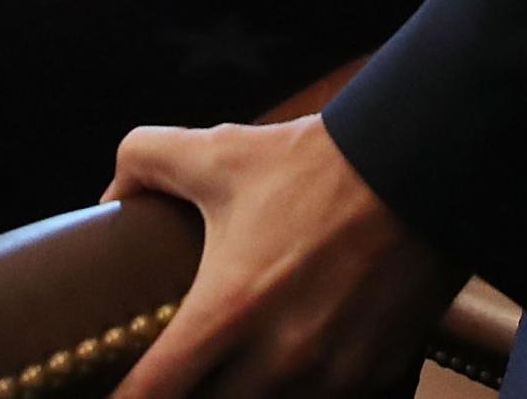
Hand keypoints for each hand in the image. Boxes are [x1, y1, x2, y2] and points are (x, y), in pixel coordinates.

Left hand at [102, 116, 462, 398]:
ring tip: (232, 371)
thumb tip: (109, 195)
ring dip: (245, 395)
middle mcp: (277, 360)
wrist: (418, 169)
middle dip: (188, 398)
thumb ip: (145, 160)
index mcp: (227, 310)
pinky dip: (299, 393)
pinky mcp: (371, 377)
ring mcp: (329, 377)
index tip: (108, 395)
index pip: (152, 394)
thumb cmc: (313, 164)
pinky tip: (289, 368)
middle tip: (178, 378)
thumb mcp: (218, 152)